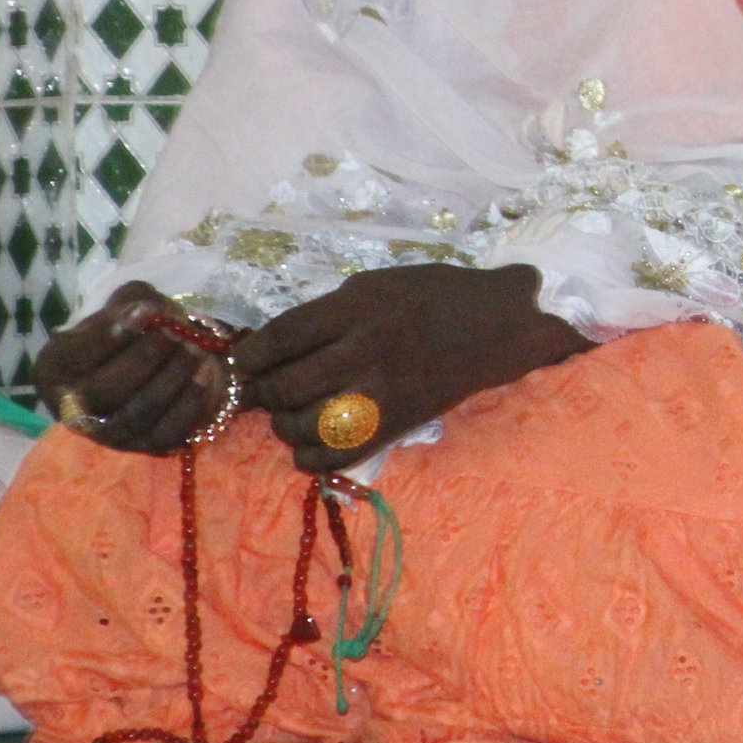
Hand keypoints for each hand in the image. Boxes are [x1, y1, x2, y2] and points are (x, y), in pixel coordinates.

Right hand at [32, 281, 233, 455]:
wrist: (161, 362)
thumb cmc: (134, 331)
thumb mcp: (124, 305)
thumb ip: (130, 303)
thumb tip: (147, 312)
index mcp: (54, 369)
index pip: (74, 356)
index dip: (111, 335)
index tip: (148, 311)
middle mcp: (72, 409)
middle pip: (104, 391)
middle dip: (146, 358)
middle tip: (177, 332)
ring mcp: (109, 434)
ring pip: (137, 413)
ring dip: (172, 376)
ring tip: (196, 347)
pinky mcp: (145, 447)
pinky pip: (168, 432)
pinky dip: (190, 400)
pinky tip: (205, 372)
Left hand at [231, 263, 591, 473]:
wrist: (498, 325)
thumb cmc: (433, 296)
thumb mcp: (376, 285)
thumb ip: (328, 314)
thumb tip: (276, 347)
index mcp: (357, 308)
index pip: (282, 338)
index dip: (251, 356)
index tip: (244, 363)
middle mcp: (366, 350)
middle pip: (287, 386)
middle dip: (265, 394)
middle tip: (267, 392)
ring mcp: (383, 391)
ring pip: (306, 425)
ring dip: (286, 426)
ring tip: (290, 417)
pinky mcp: (398, 423)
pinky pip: (337, 456)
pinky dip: (312, 458)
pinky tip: (311, 445)